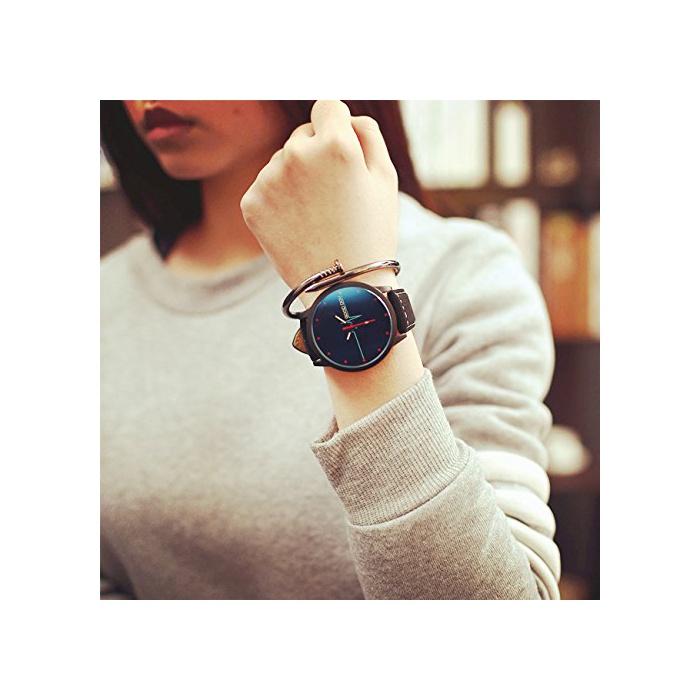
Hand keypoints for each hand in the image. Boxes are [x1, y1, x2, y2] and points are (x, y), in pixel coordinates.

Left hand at [240, 100, 399, 290]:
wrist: (341, 289)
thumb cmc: (370, 232)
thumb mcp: (386, 178)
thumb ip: (366, 133)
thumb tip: (342, 115)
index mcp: (335, 143)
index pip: (327, 107)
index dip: (338, 128)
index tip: (341, 152)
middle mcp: (296, 154)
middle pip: (303, 135)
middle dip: (316, 155)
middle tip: (333, 196)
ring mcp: (269, 179)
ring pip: (282, 162)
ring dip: (295, 178)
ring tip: (315, 215)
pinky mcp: (251, 203)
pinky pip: (266, 187)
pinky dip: (278, 201)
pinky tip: (296, 225)